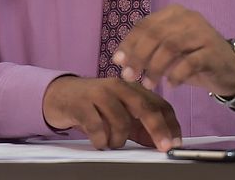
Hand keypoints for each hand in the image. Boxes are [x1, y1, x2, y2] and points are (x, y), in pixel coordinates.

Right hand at [42, 76, 181, 150]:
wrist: (60, 95)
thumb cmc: (94, 106)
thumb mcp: (121, 114)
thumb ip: (140, 126)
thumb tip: (162, 143)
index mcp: (132, 88)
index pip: (159, 104)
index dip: (170, 124)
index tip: (175, 143)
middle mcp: (118, 86)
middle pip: (145, 107)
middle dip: (157, 129)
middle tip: (163, 148)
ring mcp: (99, 93)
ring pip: (121, 120)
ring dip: (118, 140)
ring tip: (110, 142)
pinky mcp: (81, 103)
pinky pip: (97, 127)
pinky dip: (100, 140)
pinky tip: (97, 141)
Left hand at [113, 4, 234, 96]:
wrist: (228, 69)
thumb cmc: (192, 60)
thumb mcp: (167, 53)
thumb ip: (147, 51)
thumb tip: (119, 60)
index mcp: (173, 13)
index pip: (145, 25)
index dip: (129, 43)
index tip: (117, 62)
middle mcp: (188, 17)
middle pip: (155, 34)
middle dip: (138, 56)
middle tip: (129, 77)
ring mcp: (203, 32)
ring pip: (171, 46)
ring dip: (155, 67)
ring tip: (148, 84)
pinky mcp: (213, 51)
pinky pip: (190, 62)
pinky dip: (176, 74)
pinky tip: (171, 85)